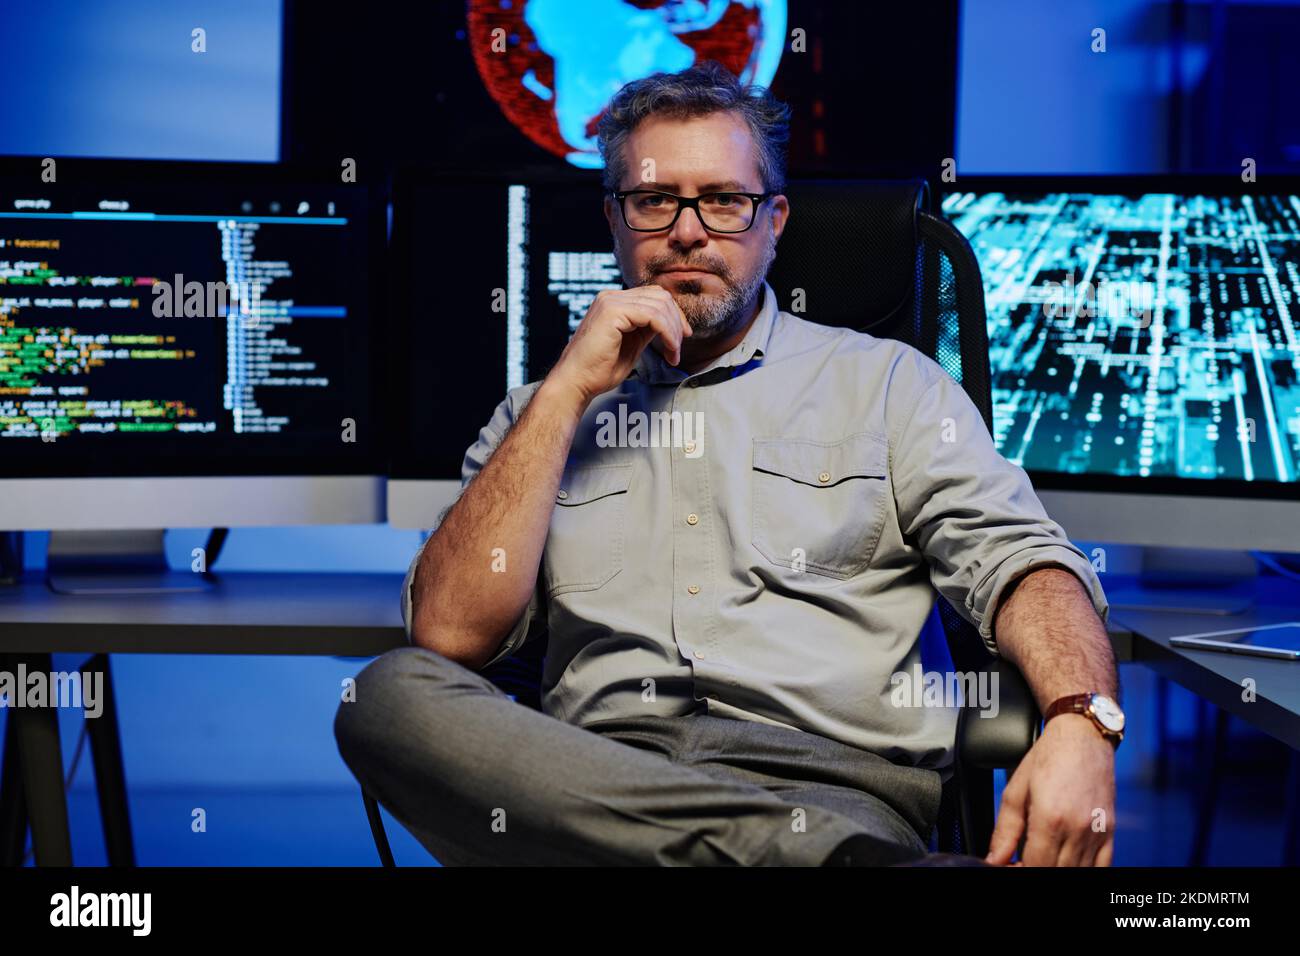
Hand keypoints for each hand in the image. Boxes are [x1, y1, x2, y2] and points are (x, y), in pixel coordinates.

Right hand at [546, 285, 691, 406]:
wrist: (575, 383)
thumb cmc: (598, 371)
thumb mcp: (632, 345)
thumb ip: (647, 330)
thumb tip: (669, 324)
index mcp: (614, 303)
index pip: (653, 297)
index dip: (673, 315)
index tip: (681, 338)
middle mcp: (611, 297)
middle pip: (660, 296)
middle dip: (676, 322)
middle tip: (678, 348)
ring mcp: (611, 301)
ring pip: (659, 305)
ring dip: (673, 331)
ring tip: (673, 354)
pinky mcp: (613, 311)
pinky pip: (653, 315)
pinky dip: (667, 333)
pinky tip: (668, 350)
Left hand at [985, 713, 1115, 865]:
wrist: (1083, 737)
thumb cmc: (1049, 758)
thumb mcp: (1016, 790)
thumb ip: (1005, 829)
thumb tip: (995, 859)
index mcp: (1050, 818)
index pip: (1035, 866)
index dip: (1018, 871)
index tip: (1009, 865)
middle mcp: (1077, 829)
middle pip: (1056, 872)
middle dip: (1035, 869)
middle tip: (1021, 862)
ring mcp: (1097, 832)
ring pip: (1079, 872)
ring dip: (1057, 870)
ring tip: (1041, 858)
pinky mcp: (1110, 831)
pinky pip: (1103, 866)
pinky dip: (1085, 871)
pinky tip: (1067, 863)